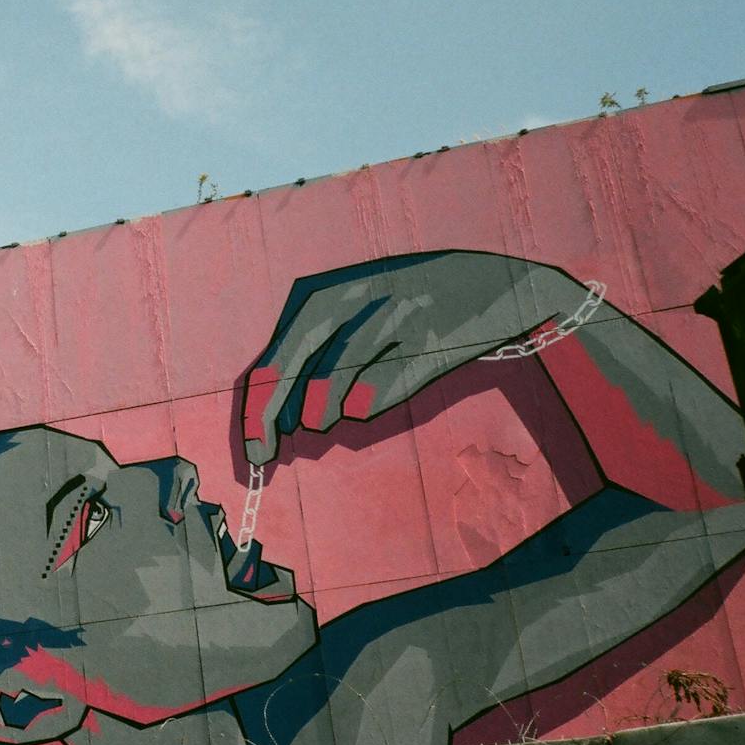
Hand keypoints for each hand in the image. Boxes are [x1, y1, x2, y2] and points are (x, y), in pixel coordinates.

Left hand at [241, 251, 582, 465]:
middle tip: (265, 459)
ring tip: (336, 415)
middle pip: (290, 379)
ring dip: (327, 417)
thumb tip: (280, 420)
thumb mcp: (351, 318)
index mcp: (320, 297)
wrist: (490, 285)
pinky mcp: (423, 343)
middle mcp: (347, 304)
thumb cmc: (407, 309)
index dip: (256, 414)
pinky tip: (373, 402)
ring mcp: (386, 321)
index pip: (271, 363)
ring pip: (332, 394)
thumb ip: (313, 359)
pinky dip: (369, 408)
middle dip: (271, 425)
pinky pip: (377, 396)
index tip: (253, 453)